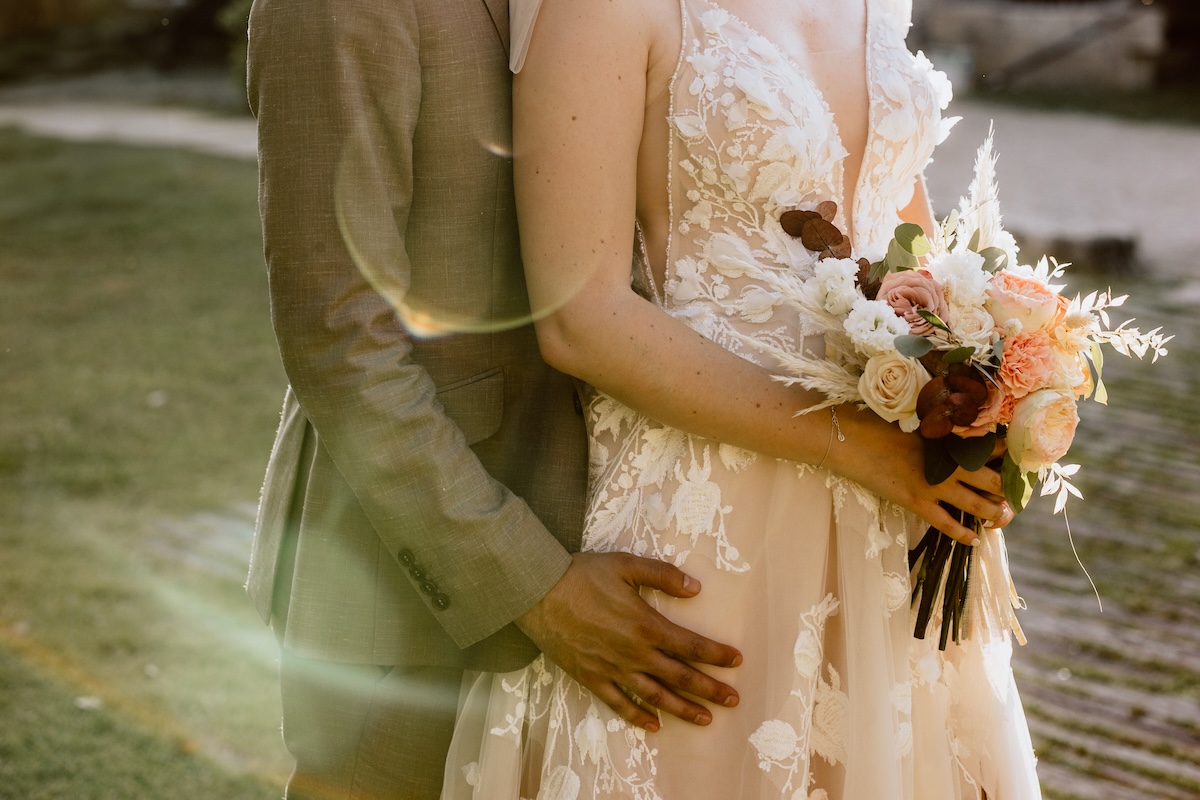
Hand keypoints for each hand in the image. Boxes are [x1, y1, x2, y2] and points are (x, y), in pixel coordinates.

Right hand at [515, 552, 741, 730]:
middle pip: (680, 676)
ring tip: (706, 719)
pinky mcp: (591, 678)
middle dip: (709, 689)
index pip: (691, 645)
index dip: (716, 654)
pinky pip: (618, 704)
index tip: (736, 661)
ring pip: (655, 696)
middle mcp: (634, 653)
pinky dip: (637, 717)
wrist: (538, 593)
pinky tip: (654, 726)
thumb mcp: (626, 565)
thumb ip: (663, 576)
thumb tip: (696, 588)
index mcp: (646, 625)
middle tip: (733, 700)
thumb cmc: (582, 575)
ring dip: (683, 709)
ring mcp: (612, 669)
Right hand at [827, 407, 1014, 543]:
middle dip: (1008, 491)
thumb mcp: (917, 420)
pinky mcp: (917, 501)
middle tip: (1015, 496)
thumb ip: (942, 428)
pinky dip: (964, 534)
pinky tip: (975, 539)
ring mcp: (934, 484)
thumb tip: (960, 433)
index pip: (993, 447)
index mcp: (950, 438)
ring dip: (994, 513)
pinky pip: (947, 524)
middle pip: (993, 481)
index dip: (1011, 456)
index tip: (1020, 463)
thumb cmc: (880, 424)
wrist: (852, 440)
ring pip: (977, 505)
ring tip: (1001, 517)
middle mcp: (949, 462)